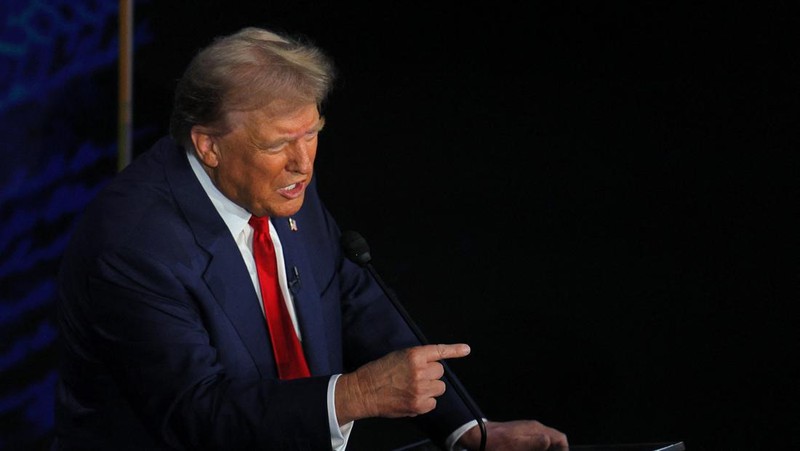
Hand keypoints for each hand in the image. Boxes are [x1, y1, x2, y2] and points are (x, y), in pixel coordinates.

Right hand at [335, 343, 470, 423]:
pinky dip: (425, 402)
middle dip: (431, 374)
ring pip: (439, 388)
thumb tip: (434, 364)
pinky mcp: (419, 405)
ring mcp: (420, 389)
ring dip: (430, 388)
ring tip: (412, 388)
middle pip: (440, 372)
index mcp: (414, 355)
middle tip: (416, 377)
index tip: (466, 350)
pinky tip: (411, 398)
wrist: (363, 391)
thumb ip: (417, 359)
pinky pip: (433, 403)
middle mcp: (420, 371)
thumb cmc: (378, 372)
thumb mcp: (397, 357)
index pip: (439, 351)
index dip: (454, 350)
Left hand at [459, 419, 568, 450]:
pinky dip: (533, 449)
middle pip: (553, 442)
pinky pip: (532, 444)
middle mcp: (534, 429)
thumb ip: (536, 442)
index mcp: (536, 429)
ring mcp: (526, 431)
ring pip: (543, 444)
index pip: (560, 438)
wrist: (479, 437)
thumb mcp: (518, 446)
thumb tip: (550, 439)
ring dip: (542, 450)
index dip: (563, 450)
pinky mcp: (519, 436)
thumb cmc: (497, 444)